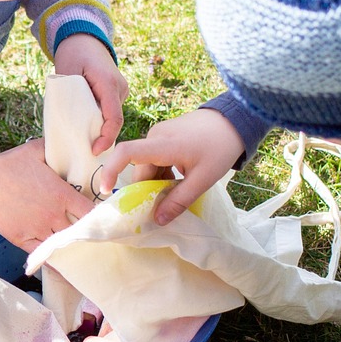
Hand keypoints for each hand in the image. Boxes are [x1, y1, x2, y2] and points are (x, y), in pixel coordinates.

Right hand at [0, 140, 94, 250]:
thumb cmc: (9, 164)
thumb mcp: (36, 151)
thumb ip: (55, 148)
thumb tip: (66, 140)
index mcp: (62, 195)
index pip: (90, 211)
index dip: (95, 215)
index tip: (96, 215)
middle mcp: (53, 215)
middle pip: (79, 231)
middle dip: (83, 231)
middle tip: (86, 232)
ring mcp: (38, 229)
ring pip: (61, 244)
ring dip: (67, 244)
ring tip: (73, 246)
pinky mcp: (22, 238)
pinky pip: (42, 254)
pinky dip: (50, 257)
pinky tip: (57, 260)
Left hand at [53, 35, 128, 154]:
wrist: (84, 38)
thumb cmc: (73, 53)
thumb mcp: (66, 73)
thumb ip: (68, 97)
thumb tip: (66, 125)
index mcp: (108, 83)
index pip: (114, 118)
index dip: (106, 138)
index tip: (93, 151)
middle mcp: (119, 87)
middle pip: (114, 120)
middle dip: (101, 137)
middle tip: (83, 150)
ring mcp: (120, 89)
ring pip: (112, 116)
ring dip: (99, 128)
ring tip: (82, 139)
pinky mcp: (117, 92)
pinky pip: (110, 110)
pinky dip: (99, 120)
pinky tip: (86, 126)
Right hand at [94, 108, 242, 224]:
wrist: (235, 120)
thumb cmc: (220, 148)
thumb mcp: (203, 180)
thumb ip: (179, 201)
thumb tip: (157, 220)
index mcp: (163, 144)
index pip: (126, 153)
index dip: (111, 170)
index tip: (105, 190)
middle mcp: (155, 136)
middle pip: (139, 167)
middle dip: (146, 189)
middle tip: (160, 208)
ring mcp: (159, 134)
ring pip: (147, 164)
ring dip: (156, 182)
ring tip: (176, 192)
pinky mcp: (165, 135)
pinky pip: (154, 157)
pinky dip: (161, 172)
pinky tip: (178, 179)